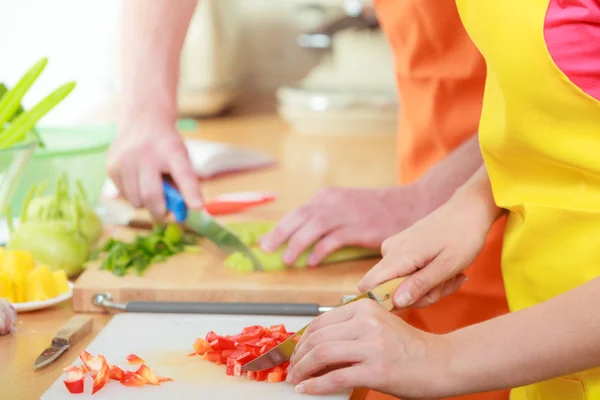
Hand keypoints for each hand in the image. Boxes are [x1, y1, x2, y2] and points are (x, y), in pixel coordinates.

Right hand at [107, 115, 202, 219]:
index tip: (197, 207)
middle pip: (152, 195)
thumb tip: (184, 210)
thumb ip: (185, 182)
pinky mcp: (111, 166)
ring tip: (151, 190)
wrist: (143, 120)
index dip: (190, 192)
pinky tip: (138, 181)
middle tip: (166, 215)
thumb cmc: (167, 146)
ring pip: (136, 200)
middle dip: (160, 213)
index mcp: (172, 151)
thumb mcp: (182, 158)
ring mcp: (125, 160)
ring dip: (145, 204)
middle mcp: (146, 154)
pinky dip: (133, 196)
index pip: (183, 173)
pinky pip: (123, 195)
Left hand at [258, 185, 427, 266]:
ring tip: (286, 260)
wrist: (410, 204)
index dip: (279, 227)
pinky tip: (312, 262)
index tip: (264, 241)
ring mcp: (345, 214)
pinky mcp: (358, 228)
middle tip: (265, 249)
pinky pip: (332, 240)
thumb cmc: (377, 209)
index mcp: (327, 196)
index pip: (296, 212)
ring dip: (295, 245)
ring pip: (311, 228)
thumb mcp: (347, 206)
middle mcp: (332, 202)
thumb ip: (326, 217)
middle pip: (298, 218)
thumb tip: (302, 237)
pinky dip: (319, 251)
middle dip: (278, 234)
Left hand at [287, 299, 449, 398]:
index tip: (294, 351)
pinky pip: (335, 378)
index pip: (320, 322)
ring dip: (302, 370)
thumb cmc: (408, 347)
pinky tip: (306, 389)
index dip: (301, 339)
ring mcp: (372, 347)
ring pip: (322, 356)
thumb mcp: (378, 326)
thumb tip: (313, 344)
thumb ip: (350, 328)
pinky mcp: (376, 371)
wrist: (440, 363)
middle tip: (291, 368)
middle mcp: (367, 323)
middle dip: (298, 356)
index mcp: (365, 309)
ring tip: (296, 379)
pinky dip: (315, 385)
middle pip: (317, 338)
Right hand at [358, 183, 499, 307]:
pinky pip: (407, 274)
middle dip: (420, 295)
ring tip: (450, 275)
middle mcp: (389, 251)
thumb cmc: (462, 236)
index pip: (369, 286)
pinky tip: (445, 270)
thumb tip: (396, 302)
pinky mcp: (401, 249)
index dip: (388, 302)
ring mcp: (394, 249)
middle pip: (390, 290)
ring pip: (402, 284)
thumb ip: (420, 285)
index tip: (417, 299)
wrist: (469, 209)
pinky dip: (427, 278)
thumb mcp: (447, 266)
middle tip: (446, 285)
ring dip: (428, 288)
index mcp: (398, 256)